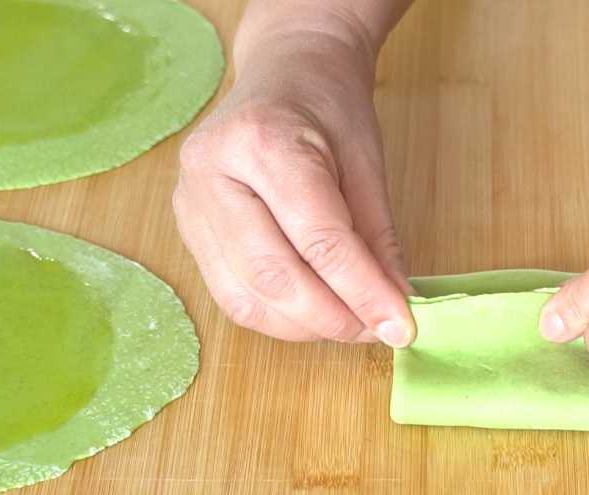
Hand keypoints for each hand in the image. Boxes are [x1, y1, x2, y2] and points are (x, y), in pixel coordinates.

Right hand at [173, 22, 413, 345]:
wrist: (284, 70)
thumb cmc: (328, 107)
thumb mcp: (367, 162)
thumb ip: (377, 238)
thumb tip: (394, 310)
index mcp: (262, 140)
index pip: (318, 236)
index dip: (362, 291)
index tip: (401, 326)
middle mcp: (210, 172)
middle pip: (273, 274)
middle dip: (332, 317)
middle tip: (377, 331)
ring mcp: (189, 203)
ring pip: (245, 297)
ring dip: (304, 327)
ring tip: (350, 323)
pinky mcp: (187, 229)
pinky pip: (232, 295)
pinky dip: (278, 317)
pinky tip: (314, 313)